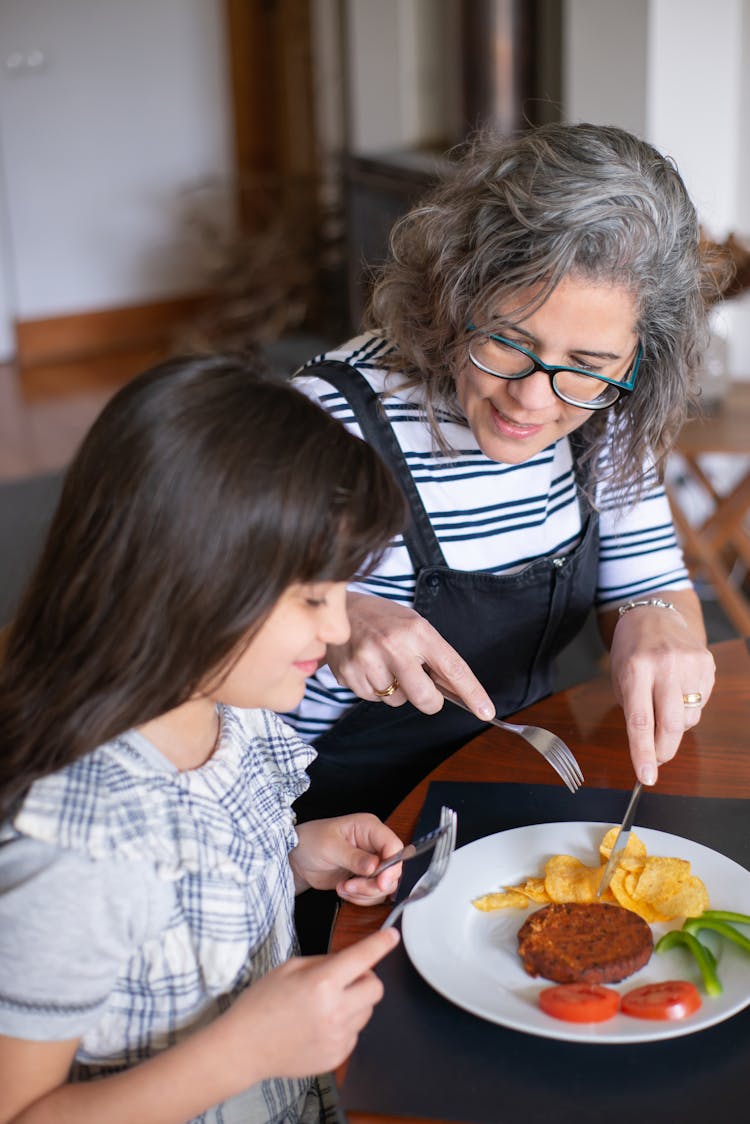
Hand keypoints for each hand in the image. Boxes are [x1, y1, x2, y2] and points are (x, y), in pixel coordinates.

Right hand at [218, 928, 399, 1081]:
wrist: (244, 1048)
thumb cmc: (261, 1003)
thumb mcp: (290, 968)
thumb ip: (324, 962)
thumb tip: (349, 961)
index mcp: (322, 983)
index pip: (363, 958)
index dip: (381, 944)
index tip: (392, 936)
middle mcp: (335, 1011)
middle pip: (376, 987)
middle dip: (365, 978)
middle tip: (344, 979)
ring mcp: (338, 1037)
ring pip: (367, 1011)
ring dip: (355, 1003)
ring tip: (324, 1006)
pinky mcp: (336, 1056)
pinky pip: (354, 1033)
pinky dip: (344, 1025)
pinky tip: (318, 1026)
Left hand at [291, 814, 404, 901]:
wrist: (297, 859)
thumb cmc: (311, 842)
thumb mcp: (330, 847)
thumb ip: (354, 857)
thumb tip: (374, 866)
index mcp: (369, 828)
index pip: (393, 846)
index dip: (392, 865)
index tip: (381, 881)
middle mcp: (374, 845)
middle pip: (392, 869)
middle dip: (374, 884)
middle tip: (353, 886)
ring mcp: (371, 862)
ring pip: (384, 885)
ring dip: (364, 892)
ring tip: (343, 887)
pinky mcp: (365, 878)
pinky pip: (374, 894)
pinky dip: (360, 897)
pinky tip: (343, 889)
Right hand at [326, 592, 494, 719]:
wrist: (339, 609)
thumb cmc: (383, 619)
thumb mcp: (414, 625)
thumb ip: (434, 655)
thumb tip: (454, 689)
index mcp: (417, 631)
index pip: (452, 668)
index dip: (472, 693)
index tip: (486, 711)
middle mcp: (393, 645)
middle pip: (424, 698)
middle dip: (430, 701)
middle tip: (424, 690)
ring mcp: (368, 661)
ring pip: (396, 701)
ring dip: (397, 691)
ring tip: (385, 665)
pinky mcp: (349, 674)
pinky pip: (373, 699)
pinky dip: (375, 689)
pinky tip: (369, 668)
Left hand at [606, 591, 714, 784]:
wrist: (656, 614)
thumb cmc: (631, 650)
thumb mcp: (619, 677)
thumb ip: (633, 711)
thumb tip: (648, 751)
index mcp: (635, 669)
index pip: (640, 721)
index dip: (643, 753)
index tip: (646, 777)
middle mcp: (664, 665)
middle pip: (671, 725)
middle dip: (663, 751)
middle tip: (656, 760)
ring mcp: (690, 663)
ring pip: (688, 719)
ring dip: (674, 726)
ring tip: (662, 705)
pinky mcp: (707, 664)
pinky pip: (701, 704)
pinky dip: (687, 708)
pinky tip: (676, 690)